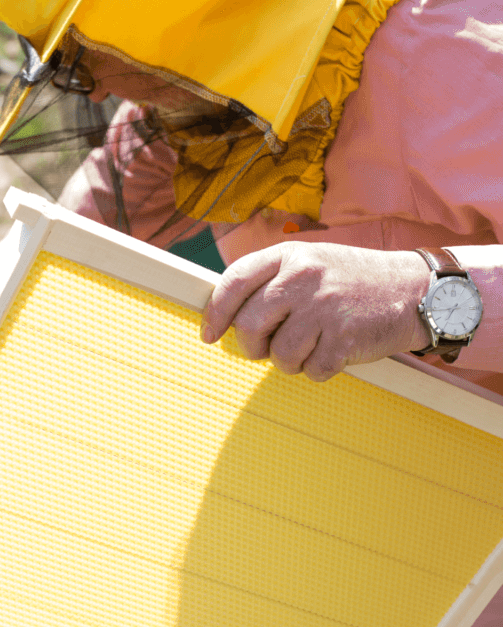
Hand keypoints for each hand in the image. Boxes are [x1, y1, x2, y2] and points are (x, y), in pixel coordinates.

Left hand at [200, 242, 431, 380]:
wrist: (416, 290)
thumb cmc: (352, 281)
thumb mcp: (310, 262)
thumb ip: (270, 281)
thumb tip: (223, 315)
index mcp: (289, 255)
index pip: (233, 282)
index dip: (216, 313)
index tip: (210, 334)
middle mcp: (303, 278)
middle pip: (248, 326)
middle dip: (252, 346)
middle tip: (265, 347)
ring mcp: (324, 309)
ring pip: (278, 355)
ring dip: (290, 360)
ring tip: (311, 344)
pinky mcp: (345, 339)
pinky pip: (311, 370)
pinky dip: (318, 369)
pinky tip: (334, 351)